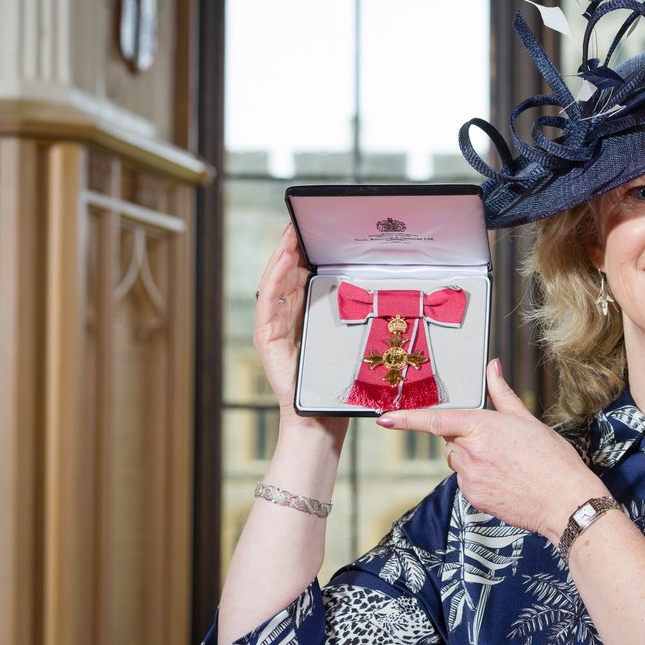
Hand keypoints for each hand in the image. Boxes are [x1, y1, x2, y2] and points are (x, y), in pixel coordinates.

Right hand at [254, 224, 346, 442]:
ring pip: (276, 284)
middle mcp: (287, 320)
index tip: (315, 230)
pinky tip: (282, 262)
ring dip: (282, 257)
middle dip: (293, 248)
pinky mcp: (267, 339)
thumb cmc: (340, 386)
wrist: (321, 420)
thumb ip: (355, 320)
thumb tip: (377, 294)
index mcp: (306, 318)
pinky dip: (274, 281)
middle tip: (301, 223)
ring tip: (291, 234)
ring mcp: (274, 329)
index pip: (303, 278)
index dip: (307, 253)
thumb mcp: (352, 343)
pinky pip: (269, 304)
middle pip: (287, 276)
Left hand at [377, 360, 608, 541]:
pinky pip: (466, 482)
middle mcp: (470, 453)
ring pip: (459, 462)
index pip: (436, 420)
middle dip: (467, 439)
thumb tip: (493, 367)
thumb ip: (502, 393)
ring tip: (508, 464)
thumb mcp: (527, 419)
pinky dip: (480, 479)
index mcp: (482, 427)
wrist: (564, 501)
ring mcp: (470, 478)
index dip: (406, 419)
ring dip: (474, 459)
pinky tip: (505, 480)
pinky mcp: (473, 498)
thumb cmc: (552, 460)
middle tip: (501, 445)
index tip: (384, 419)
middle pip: (451, 441)